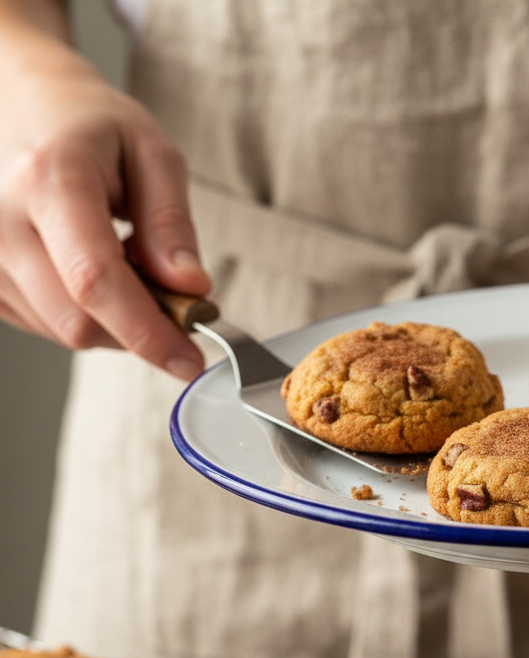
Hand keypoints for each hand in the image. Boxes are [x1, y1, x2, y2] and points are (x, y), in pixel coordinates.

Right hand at [0, 34, 208, 378]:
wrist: (23, 106)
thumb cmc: (89, 127)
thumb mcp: (152, 155)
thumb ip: (171, 225)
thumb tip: (189, 288)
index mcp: (49, 179)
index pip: (96, 281)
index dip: (147, 332)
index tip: (187, 360)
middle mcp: (2, 220)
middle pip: (78, 322)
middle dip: (136, 329)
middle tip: (168, 299)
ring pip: (62, 331)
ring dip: (109, 320)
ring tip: (119, 263)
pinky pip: (44, 325)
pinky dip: (81, 314)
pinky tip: (85, 271)